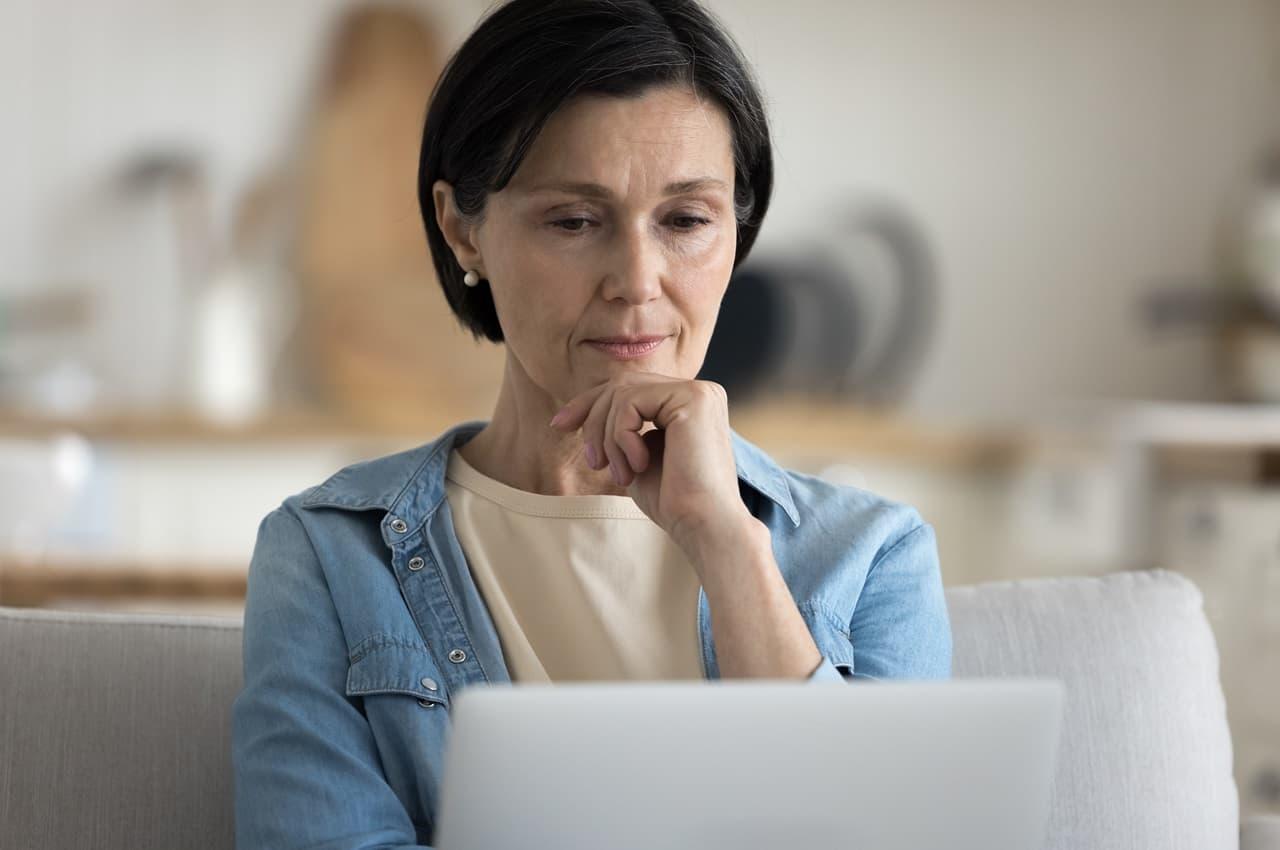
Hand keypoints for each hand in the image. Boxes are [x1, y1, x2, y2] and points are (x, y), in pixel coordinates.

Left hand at [548, 373, 753, 552]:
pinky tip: (637, 466)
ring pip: (622, 392)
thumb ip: (622, 429)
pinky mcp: (693, 398)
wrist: (704, 526)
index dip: (589, 404)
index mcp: (688, 403)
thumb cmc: (673, 502)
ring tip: (619, 474)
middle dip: (592, 419)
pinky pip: (631, 401)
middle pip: (622, 385)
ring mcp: (699, 391)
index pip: (629, 388)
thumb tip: (583, 410)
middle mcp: (698, 391)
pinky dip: (621, 436)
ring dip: (607, 437)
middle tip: (593, 462)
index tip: (559, 425)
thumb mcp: (636, 457)